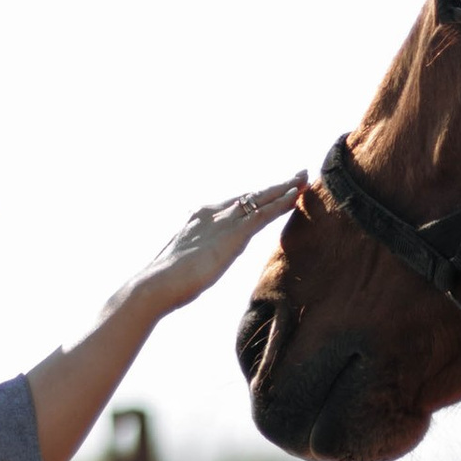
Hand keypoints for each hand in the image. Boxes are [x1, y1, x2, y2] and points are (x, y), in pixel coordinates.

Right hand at [130, 180, 303, 320]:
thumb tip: (198, 264)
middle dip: (274, 187)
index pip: (234, 204)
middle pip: (250, 195)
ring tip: (303, 179)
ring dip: (284, 189)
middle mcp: (212, 213)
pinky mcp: (233, 234)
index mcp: (199, 218)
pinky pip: (263, 214)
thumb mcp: (184, 262)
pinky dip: (281, 203)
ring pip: (260, 199)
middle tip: (296, 176)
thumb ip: (196, 257)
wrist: (156, 284)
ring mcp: (223, 222)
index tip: (272, 192)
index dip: (256, 197)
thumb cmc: (165, 281)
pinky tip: (296, 197)